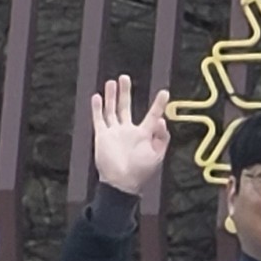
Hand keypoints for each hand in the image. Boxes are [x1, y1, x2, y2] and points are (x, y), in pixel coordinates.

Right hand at [89, 77, 172, 197]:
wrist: (121, 182)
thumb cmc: (141, 171)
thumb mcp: (157, 155)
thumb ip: (161, 138)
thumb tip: (161, 120)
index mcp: (144, 134)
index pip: (152, 115)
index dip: (158, 104)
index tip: (164, 92)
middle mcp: (128, 130)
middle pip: (126, 107)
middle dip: (125, 92)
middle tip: (125, 77)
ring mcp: (114, 132)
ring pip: (112, 110)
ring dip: (111, 96)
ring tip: (111, 82)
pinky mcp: (102, 136)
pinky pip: (99, 119)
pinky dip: (97, 108)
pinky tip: (96, 97)